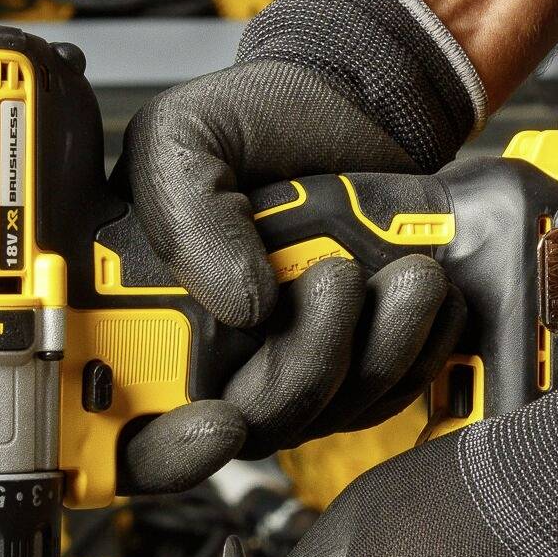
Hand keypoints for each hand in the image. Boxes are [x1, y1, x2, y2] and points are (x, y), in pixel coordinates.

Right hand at [120, 0, 485, 492]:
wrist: (353, 102)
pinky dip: (420, 351)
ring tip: (403, 269)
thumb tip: (240, 306)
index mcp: (144, 318)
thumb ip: (183, 213)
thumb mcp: (182, 138)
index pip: (129, 434)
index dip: (166, 455)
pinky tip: (428, 294)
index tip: (219, 423)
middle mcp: (213, 360)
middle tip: (336, 277)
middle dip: (305, 367)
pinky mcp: (357, 363)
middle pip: (253, 429)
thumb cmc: (257, 122)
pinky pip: (389, 395)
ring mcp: (287, 367)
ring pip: (330, 416)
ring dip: (378, 348)